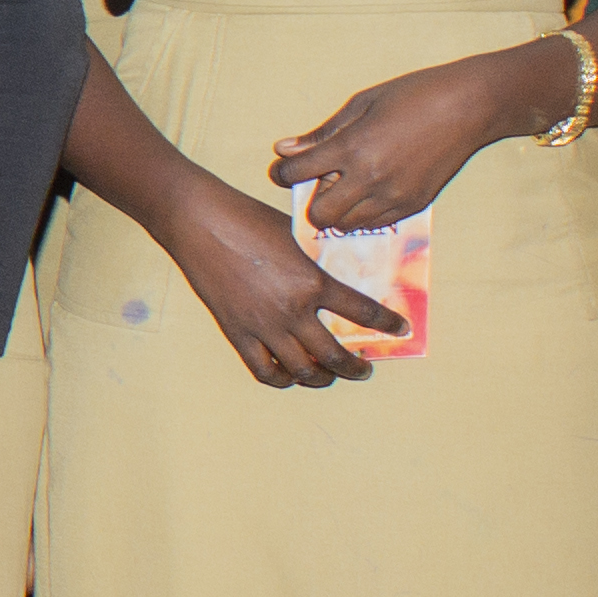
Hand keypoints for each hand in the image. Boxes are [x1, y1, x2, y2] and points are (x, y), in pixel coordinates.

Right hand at [162, 173, 389, 388]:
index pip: (362, 312)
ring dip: (322, 377)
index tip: (399, 329)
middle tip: (364, 368)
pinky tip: (290, 374)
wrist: (198, 221)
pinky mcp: (236, 332)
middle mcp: (291, 310)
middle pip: (333, 354)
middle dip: (354, 367)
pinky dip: (281, 378)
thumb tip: (337, 275)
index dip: (386, 323)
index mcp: (312, 282)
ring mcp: (262, 325)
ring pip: (301, 369)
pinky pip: (263, 369)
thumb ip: (317, 260)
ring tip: (329, 375)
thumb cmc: (247, 218)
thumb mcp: (295, 235)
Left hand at [270, 48, 551, 233]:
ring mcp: (395, 196)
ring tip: (347, 185)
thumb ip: (321, 133)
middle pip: (320, 213)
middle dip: (312, 200)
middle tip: (320, 181)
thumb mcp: (360, 105)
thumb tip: (284, 150)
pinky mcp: (414, 205)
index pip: (297, 173)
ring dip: (339, 209)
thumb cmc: (412, 96)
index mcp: (352, 148)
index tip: (286, 169)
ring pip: (348, 224)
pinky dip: (364, 213)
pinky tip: (369, 191)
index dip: (284, 172)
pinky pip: (376, 223)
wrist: (469, 106)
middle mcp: (371, 179)